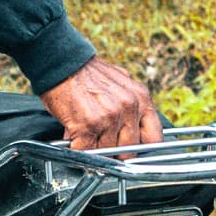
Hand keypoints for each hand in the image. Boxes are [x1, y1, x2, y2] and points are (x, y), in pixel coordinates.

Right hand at [41, 56, 161, 150]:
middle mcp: (130, 107)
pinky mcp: (90, 124)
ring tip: (85, 132)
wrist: (61, 63)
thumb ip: (131, 106)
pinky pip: (87, 151)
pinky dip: (78, 149)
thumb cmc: (86, 75)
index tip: (132, 151)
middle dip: (114, 152)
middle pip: (129, 150)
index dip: (142, 149)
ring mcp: (110, 116)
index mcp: (141, 98)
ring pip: (107, 152)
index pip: (154, 138)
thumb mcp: (120, 84)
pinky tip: (74, 137)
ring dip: (93, 148)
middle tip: (101, 142)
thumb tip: (134, 129)